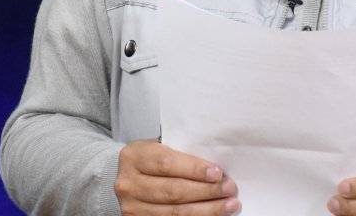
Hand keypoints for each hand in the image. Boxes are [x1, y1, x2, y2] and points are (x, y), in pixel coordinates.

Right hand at [114, 139, 240, 214]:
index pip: (167, 163)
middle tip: (229, 188)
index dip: (194, 169)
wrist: (125, 178)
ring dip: (206, 210)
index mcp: (134, 157)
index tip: (218, 173)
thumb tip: (216, 168)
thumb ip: (180, 153)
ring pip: (174, 212)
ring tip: (229, 205)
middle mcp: (129, 184)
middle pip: (173, 191)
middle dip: (206, 191)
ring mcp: (132, 207)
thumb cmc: (150, 159)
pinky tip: (212, 215)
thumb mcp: (158, 147)